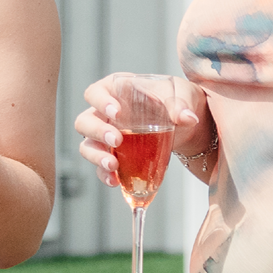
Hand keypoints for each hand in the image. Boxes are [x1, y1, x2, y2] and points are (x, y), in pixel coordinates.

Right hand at [74, 73, 209, 187]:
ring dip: (97, 156)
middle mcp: (105, 114)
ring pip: (87, 146)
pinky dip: (105, 175)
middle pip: (85, 122)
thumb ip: (181, 104)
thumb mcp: (182, 95)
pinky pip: (102, 167)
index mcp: (116, 91)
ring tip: (113, 165)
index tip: (117, 112)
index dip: (100, 102)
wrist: (186, 125)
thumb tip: (187, 118)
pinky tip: (116, 181)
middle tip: (117, 140)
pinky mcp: (114, 156)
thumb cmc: (178, 100)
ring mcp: (107, 136)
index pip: (95, 93)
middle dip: (97, 132)